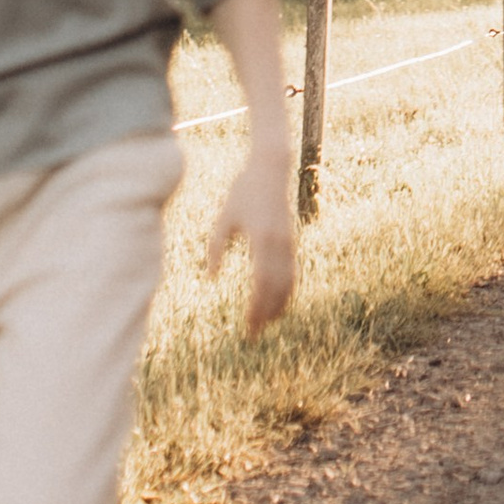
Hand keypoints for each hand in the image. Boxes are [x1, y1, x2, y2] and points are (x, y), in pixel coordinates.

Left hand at [204, 144, 296, 331]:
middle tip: (253, 334)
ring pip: (289, 282)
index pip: (261, 283)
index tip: (248, 325)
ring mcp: (288, 242)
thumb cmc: (243, 191)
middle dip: (266, 314)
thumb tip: (211, 279)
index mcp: (261, 239)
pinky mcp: (291, 240)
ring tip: (266, 324)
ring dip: (279, 305)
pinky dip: (288, 290)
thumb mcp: (224, 218)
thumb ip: (216, 248)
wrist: (271, 169)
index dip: (257, 307)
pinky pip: (293, 272)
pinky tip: (279, 302)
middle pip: (276, 288)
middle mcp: (279, 244)